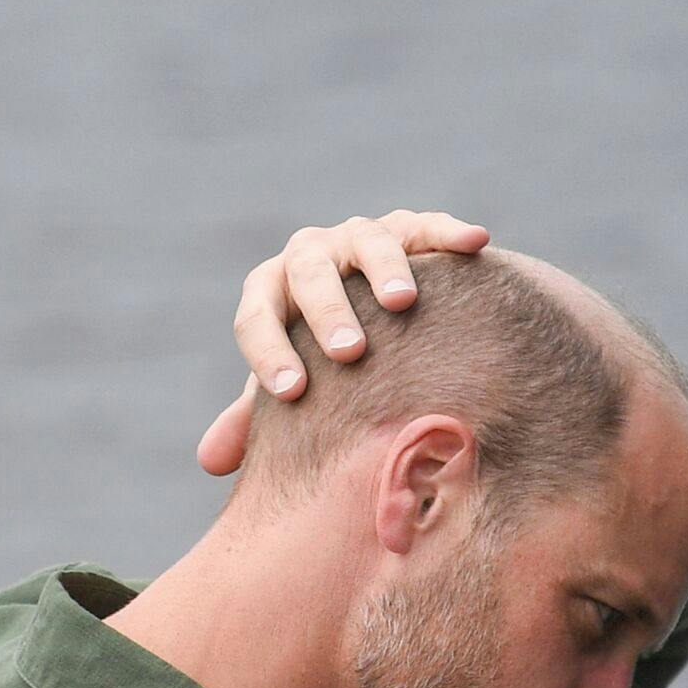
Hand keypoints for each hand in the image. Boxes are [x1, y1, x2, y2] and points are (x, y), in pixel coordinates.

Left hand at [197, 210, 489, 475]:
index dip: (268, 353)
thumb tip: (211, 461)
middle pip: (308, 272)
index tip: (292, 393)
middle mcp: (309, 256)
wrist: (369, 308)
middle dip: (328, 311)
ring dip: (383, 269)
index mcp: (271, 293)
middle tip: (349, 351)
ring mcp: (358, 237)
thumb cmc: (321, 359)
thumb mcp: (290, 380)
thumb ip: (253, 417)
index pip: (256, 317)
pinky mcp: (408, 229)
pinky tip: (476, 242)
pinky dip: (448, 232)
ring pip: (367, 241)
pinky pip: (427, 225)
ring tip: (403, 303)